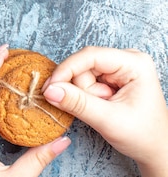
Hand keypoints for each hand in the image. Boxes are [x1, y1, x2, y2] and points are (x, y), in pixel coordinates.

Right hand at [43, 46, 167, 176]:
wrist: (155, 149)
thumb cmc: (143, 136)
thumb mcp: (108, 120)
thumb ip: (78, 103)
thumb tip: (50, 90)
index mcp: (135, 63)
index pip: (90, 56)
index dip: (67, 70)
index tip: (49, 88)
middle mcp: (126, 59)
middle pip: (83, 65)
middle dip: (81, 89)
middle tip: (96, 109)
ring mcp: (118, 67)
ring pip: (81, 74)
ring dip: (84, 95)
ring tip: (102, 110)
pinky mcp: (111, 76)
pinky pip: (84, 80)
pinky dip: (85, 96)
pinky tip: (99, 106)